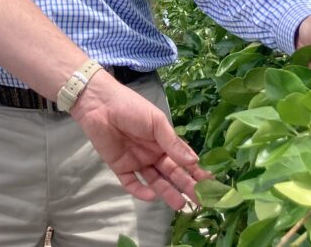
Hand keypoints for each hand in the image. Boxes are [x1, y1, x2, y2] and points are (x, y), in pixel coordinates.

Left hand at [68, 73, 210, 210]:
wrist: (100, 104)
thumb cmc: (131, 107)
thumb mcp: (156, 122)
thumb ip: (173, 143)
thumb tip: (194, 161)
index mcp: (163, 140)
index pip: (183, 159)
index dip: (196, 171)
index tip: (210, 184)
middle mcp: (152, 153)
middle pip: (171, 173)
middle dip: (185, 186)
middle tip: (199, 201)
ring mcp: (137, 161)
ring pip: (155, 181)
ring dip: (167, 192)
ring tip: (179, 205)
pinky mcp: (120, 167)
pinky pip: (132, 183)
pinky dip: (141, 191)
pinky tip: (151, 195)